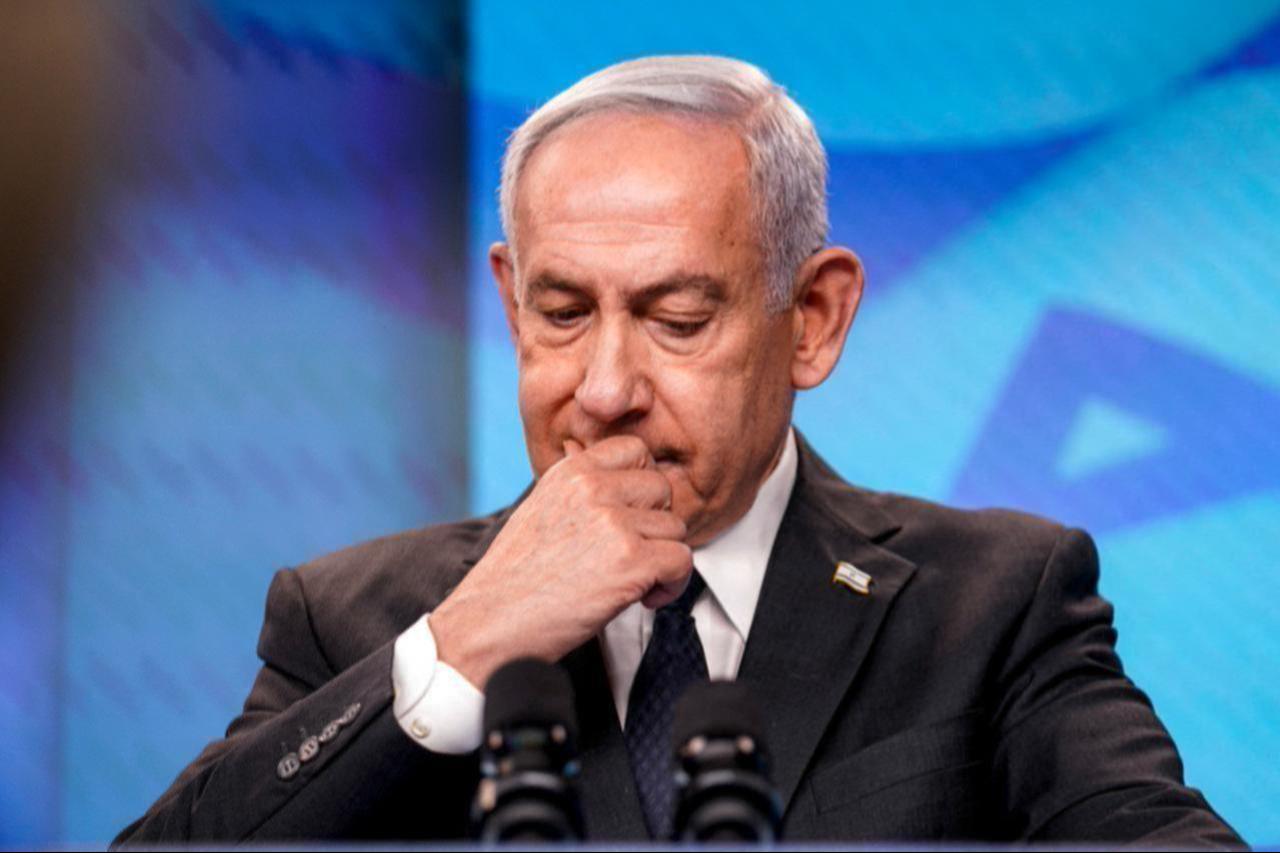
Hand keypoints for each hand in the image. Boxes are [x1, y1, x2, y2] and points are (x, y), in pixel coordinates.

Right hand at [428, 435, 693, 687]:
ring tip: (632, 583)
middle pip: (662, 488)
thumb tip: (621, 482)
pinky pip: (682, 561)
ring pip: (676, 528)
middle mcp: (593, 488)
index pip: (636, 450)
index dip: (642, 485)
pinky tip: (643, 599)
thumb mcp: (541, 511)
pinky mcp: (631, 560)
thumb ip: (580, 492)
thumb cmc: (514, 580)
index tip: (632, 516)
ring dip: (663, 559)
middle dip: (655, 525)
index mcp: (571, 471)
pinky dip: (672, 586)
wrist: (490, 625)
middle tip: (631, 555)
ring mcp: (614, 522)